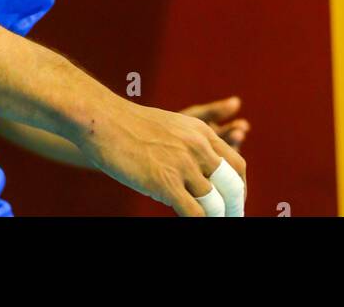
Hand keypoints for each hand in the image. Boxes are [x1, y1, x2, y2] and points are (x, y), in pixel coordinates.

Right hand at [76, 93, 247, 216]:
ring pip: (215, 202)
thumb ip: (188, 146)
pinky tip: (192, 223)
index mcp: (201, 131)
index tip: (234, 203)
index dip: (240, 189)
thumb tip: (197, 173)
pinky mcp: (166, 182)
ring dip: (216, 217)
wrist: (103, 120)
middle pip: (233, 185)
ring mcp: (183, 164)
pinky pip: (195, 213)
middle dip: (234, 208)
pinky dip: (199, 222)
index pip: (237, 164)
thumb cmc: (129, 126)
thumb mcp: (170, 127)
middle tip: (230, 219)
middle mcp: (198, 146)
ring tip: (211, 223)